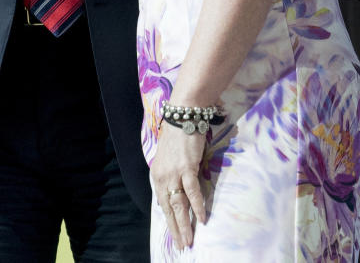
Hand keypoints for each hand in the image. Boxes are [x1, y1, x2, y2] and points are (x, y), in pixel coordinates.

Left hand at [151, 122, 208, 250]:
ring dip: (185, 224)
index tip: (174, 234)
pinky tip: (202, 218)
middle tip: (182, 246)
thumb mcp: (170, 158)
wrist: (184, 114)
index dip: (169, 220)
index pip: (162, 203)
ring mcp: (174, 173)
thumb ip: (173, 174)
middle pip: (169, 208)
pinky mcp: (187, 168)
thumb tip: (180, 189)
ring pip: (179, 205)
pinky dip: (197, 206)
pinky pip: (193, 192)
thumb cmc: (179, 134)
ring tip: (189, 240)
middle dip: (176, 229)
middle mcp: (163, 176)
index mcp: (157, 175)